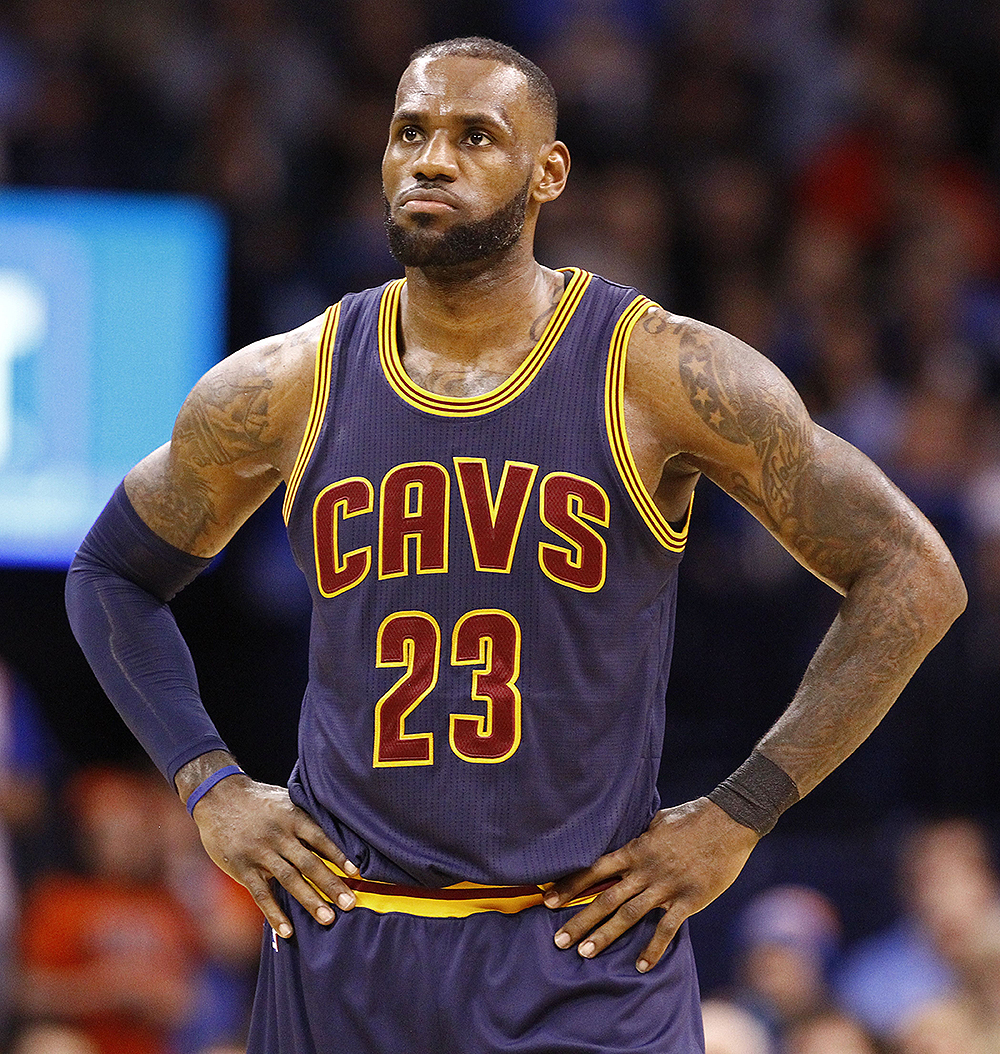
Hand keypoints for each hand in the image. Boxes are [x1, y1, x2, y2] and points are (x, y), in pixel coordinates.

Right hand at [189, 773, 358, 938]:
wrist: (219, 797)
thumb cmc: (259, 800)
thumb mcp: (285, 800)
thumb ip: (305, 819)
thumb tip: (333, 839)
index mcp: (292, 817)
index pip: (321, 839)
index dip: (339, 856)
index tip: (356, 874)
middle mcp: (279, 836)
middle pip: (309, 863)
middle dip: (331, 885)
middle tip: (350, 904)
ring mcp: (260, 853)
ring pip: (289, 880)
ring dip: (310, 901)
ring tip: (328, 919)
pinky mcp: (243, 868)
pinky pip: (261, 894)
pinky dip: (275, 913)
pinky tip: (288, 930)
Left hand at [543, 797, 757, 971]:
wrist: (729, 822)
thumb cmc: (693, 817)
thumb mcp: (657, 821)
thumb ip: (640, 838)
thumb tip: (626, 842)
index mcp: (636, 849)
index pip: (595, 869)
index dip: (570, 886)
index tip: (548, 901)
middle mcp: (645, 870)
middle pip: (606, 898)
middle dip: (580, 920)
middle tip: (558, 941)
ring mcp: (666, 886)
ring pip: (629, 915)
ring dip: (606, 935)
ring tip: (585, 954)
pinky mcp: (689, 899)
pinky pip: (667, 928)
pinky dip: (653, 949)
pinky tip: (641, 967)